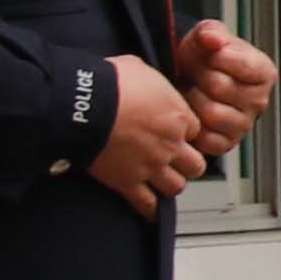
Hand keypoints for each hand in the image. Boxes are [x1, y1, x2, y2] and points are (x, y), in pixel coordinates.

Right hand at [89, 54, 210, 214]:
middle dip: (187, 163)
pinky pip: (147, 204)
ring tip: (162, 180)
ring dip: (170, 183)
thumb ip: (153, 84)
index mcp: (178, 117)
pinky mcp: (128, 182)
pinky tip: (150, 210)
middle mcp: (170, 145)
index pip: (196, 132)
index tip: (177, 133)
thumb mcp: (140, 69)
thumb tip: (149, 84)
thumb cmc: (110, 82)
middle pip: (196, 165)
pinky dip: (149, 209)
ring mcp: (151, 166)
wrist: (83, 104)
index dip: (186, 133)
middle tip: (176, 160)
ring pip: (177, 186)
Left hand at [175, 21, 277, 153]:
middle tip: (195, 74)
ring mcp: (243, 124)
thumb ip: (211, 32)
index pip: (244, 65)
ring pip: (212, 114)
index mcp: (263, 72)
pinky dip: (193, 125)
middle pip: (221, 88)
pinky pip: (206, 138)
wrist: (188, 77)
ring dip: (193, 100)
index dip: (218, 57)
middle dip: (200, 77)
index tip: (210, 54)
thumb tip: (212, 39)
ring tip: (192, 92)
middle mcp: (259, 101)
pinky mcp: (225, 144)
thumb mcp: (207, 35)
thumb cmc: (203, 58)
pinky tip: (192, 111)